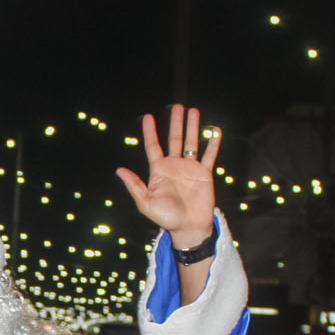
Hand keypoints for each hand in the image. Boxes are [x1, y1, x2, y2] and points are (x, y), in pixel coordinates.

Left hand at [116, 104, 219, 247]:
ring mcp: (190, 168)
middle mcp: (174, 166)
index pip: (153, 146)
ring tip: (193, 111)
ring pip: (191, 142)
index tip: (148, 117)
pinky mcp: (205, 173)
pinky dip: (213, 143)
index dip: (150, 132)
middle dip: (175, 123)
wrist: (188, 227)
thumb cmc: (165, 217)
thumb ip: (134, 185)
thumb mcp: (145, 202)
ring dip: (193, 127)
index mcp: (159, 170)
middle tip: (177, 106)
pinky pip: (209, 155)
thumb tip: (119, 170)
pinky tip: (215, 130)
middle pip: (174, 139)